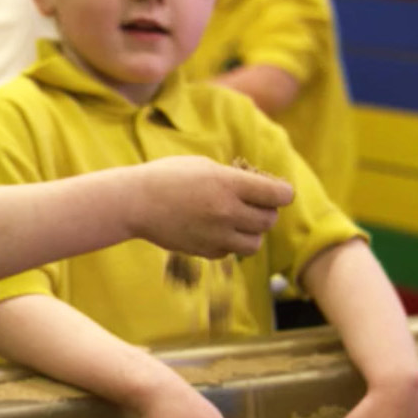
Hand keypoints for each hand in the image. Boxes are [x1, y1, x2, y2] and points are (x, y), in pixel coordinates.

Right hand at [129, 157, 293, 257]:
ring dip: (252, 231)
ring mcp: (216, 235)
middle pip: (269, 220)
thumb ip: (234, 178)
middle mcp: (227, 212)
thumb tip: (258, 189)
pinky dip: (230, 242)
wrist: (135, 202)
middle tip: (255, 204)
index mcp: (229, 184)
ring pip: (255, 243)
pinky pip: (231, 251)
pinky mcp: (206, 251)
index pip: (278, 195)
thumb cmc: (168, 176)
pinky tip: (216, 229)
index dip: (282, 192)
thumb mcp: (204, 165)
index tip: (278, 191)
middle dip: (266, 211)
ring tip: (238, 220)